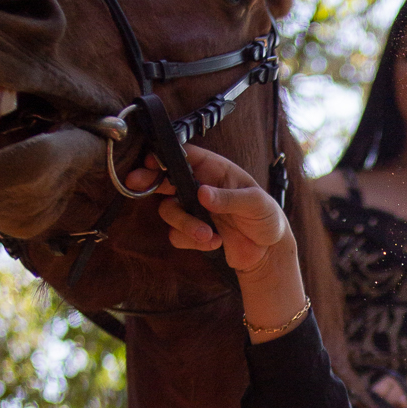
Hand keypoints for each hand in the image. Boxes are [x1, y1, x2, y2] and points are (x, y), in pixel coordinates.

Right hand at [128, 144, 289, 275]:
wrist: (269, 251)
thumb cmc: (267, 217)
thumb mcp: (255, 203)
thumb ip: (229, 198)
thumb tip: (203, 193)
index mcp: (215, 170)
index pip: (184, 156)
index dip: (164, 156)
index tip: (150, 162)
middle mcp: (200, 186)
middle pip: (164, 178)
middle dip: (149, 180)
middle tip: (137, 183)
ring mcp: (194, 210)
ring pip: (168, 210)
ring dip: (183, 224)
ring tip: (206, 234)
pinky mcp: (193, 232)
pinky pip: (177, 236)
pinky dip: (192, 241)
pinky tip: (215, 242)